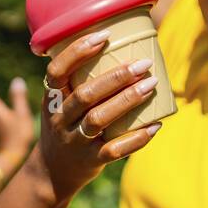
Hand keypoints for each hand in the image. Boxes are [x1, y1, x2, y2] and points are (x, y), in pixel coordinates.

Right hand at [34, 30, 161, 202]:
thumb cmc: (65, 126)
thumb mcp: (58, 104)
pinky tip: (156, 125)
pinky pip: (114, 150)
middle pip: (85, 95)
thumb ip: (77, 81)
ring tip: (152, 84)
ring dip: (127, 101)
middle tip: (143, 64)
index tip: (105, 36)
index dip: (78, 52)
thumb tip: (120, 44)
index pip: (57, 72)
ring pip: (98, 120)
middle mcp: (60, 119)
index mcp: (51, 100)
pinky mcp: (90, 161)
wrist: (52, 172)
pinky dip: (136, 138)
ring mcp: (74, 141)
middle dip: (115, 77)